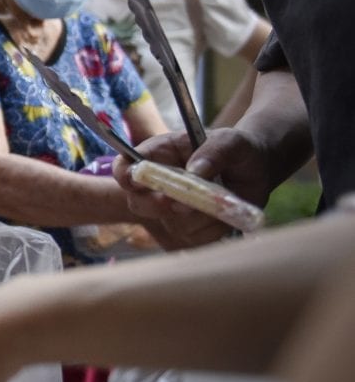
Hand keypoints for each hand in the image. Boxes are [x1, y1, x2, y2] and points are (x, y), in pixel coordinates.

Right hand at [112, 128, 270, 248]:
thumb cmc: (236, 149)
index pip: (125, 167)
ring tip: (222, 200)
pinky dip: (214, 230)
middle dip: (157, 205)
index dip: (125, 175)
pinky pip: (195, 240)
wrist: (257, 169)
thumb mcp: (230, 141)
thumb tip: (194, 171)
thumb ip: (213, 152)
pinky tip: (226, 215)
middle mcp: (159, 186)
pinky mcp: (191, 230)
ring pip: (171, 225)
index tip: (138, 181)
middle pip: (137, 203)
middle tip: (181, 202)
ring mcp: (173, 211)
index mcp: (158, 156)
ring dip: (199, 217)